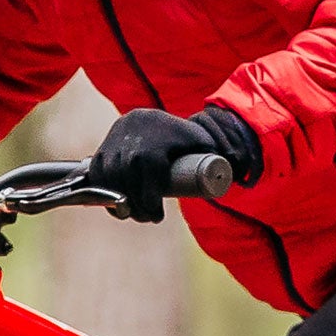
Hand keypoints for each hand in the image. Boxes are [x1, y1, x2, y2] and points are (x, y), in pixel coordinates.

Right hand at [86, 105, 259, 220]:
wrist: (147, 119)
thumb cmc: (178, 135)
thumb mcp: (200, 143)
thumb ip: (217, 155)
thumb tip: (238, 175)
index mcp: (151, 155)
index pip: (148, 196)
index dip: (152, 212)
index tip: (158, 217)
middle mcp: (128, 155)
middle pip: (129, 197)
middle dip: (137, 212)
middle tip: (148, 216)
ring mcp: (110, 154)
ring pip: (111, 191)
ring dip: (119, 205)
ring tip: (132, 211)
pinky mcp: (98, 155)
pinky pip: (97, 182)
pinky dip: (102, 194)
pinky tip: (111, 201)